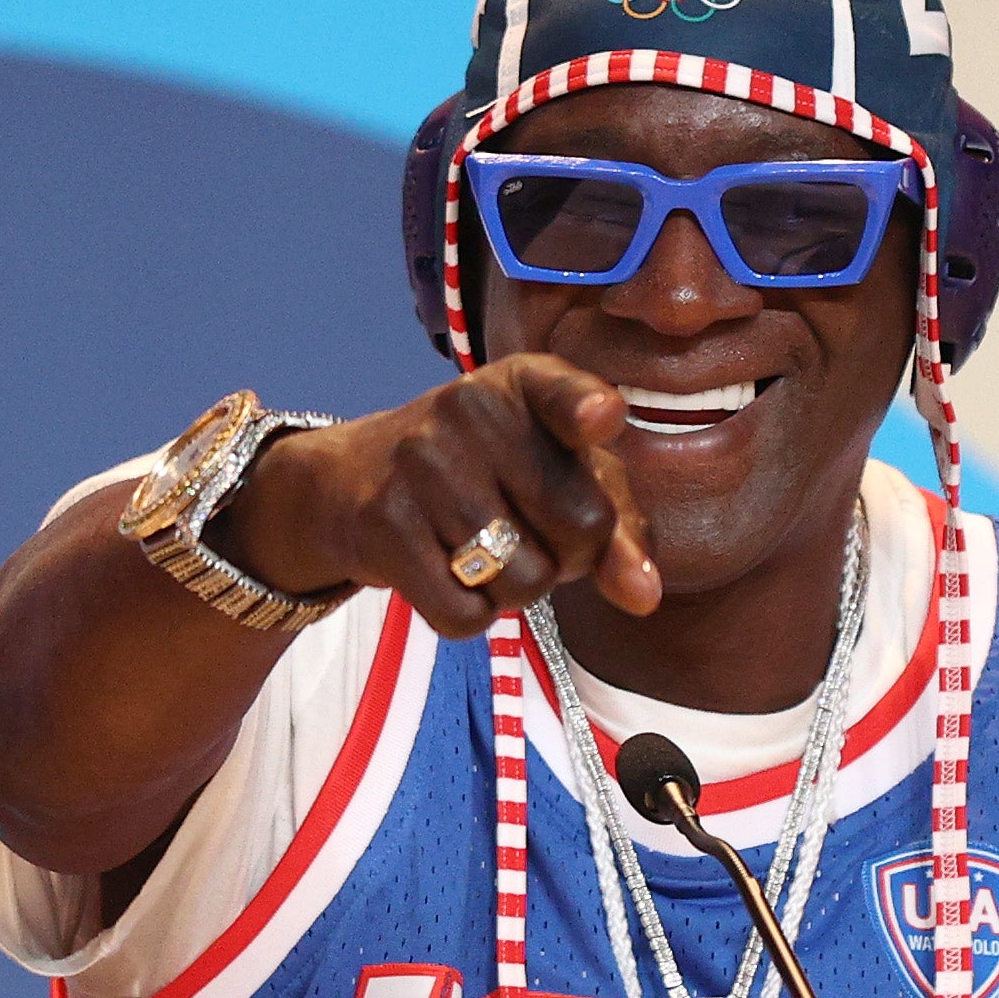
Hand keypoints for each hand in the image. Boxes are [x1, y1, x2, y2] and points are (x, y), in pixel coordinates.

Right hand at [213, 355, 661, 637]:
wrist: (356, 478)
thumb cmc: (491, 475)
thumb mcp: (559, 473)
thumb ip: (618, 528)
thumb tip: (642, 596)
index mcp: (527, 382)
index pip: (565, 394)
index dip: (587, 411)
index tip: (599, 419)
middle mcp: (471, 408)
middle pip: (581, 527)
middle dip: (573, 554)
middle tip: (533, 531)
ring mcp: (421, 462)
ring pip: (526, 582)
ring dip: (519, 589)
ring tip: (486, 550)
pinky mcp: (384, 523)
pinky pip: (466, 615)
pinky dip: (472, 615)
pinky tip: (449, 575)